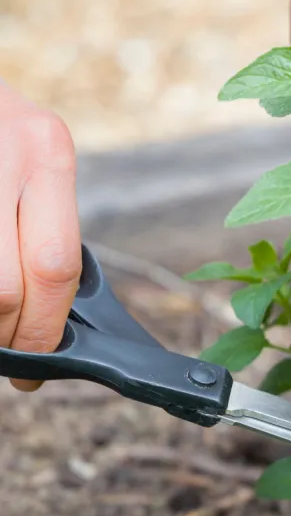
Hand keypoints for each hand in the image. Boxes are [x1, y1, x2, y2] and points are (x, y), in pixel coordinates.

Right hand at [0, 82, 80, 390]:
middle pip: (8, 287)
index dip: (45, 330)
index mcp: (47, 151)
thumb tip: (45, 316)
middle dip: (9, 336)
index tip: (37, 367)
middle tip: (9, 359)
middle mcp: (8, 149)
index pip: (57, 267)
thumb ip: (38, 224)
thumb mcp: (24, 157)